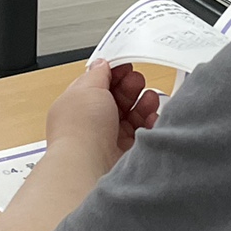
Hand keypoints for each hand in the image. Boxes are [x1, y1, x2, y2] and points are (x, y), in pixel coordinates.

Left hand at [44, 57, 159, 171]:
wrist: (88, 166)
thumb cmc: (81, 129)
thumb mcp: (87, 88)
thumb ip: (98, 73)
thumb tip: (103, 64)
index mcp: (78, 103)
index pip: (98, 83)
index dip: (113, 72)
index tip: (127, 65)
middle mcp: (93, 121)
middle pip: (118, 97)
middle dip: (130, 86)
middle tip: (136, 81)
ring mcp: (110, 137)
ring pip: (133, 114)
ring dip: (144, 102)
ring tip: (149, 98)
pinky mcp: (126, 152)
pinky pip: (144, 132)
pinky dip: (151, 122)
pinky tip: (152, 116)